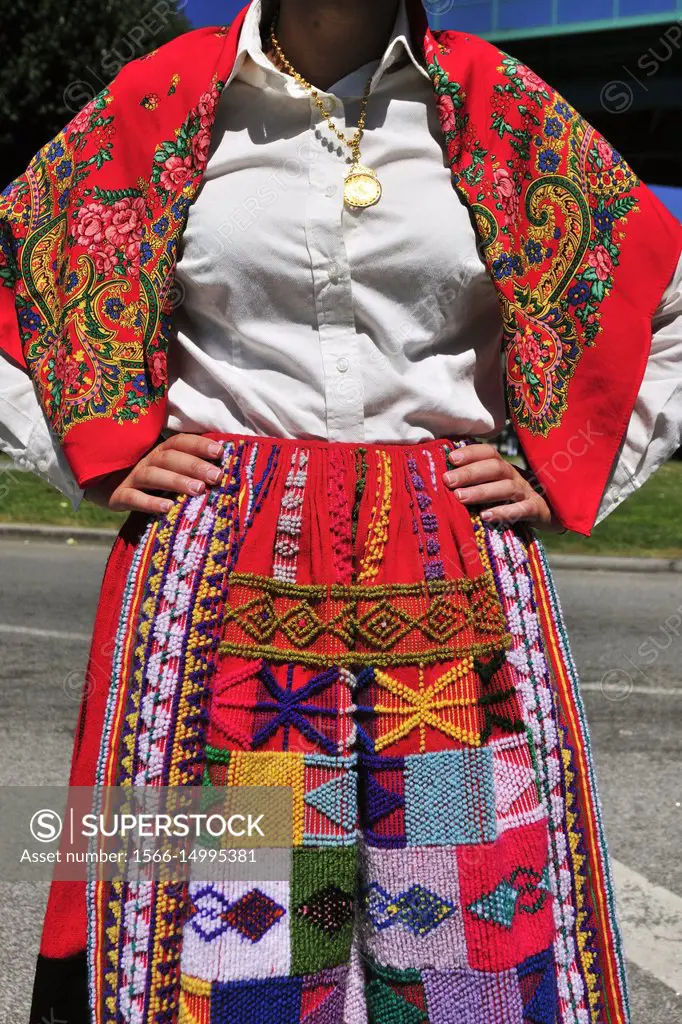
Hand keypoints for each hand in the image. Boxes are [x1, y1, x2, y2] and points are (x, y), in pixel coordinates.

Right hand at [85, 434, 224, 513]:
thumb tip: (224, 466)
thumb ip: (189, 466)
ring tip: (198, 490)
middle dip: (194, 465)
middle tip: (216, 476)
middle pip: (170, 458)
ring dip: (176, 481)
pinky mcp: (117, 496)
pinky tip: (168, 507)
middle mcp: (146, 461)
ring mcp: (131, 477)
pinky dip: (149, 502)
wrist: (103, 486)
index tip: (220, 452)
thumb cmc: (148, 479)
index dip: (199, 445)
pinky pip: (132, 498)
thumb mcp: (166, 469)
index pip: (180, 442)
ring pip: (153, 476)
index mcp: (160, 451)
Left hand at [443, 443, 563, 531]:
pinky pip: (522, 510)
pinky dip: (504, 512)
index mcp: (504, 468)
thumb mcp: (496, 486)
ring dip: (482, 491)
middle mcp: (516, 476)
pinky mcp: (537, 511)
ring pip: (506, 488)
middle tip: (447, 480)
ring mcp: (527, 493)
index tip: (450, 458)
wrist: (552, 514)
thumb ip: (476, 481)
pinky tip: (486, 516)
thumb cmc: (512, 500)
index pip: (489, 453)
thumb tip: (444, 475)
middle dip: (470, 472)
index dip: (471, 452)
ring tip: (460, 497)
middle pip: (495, 468)